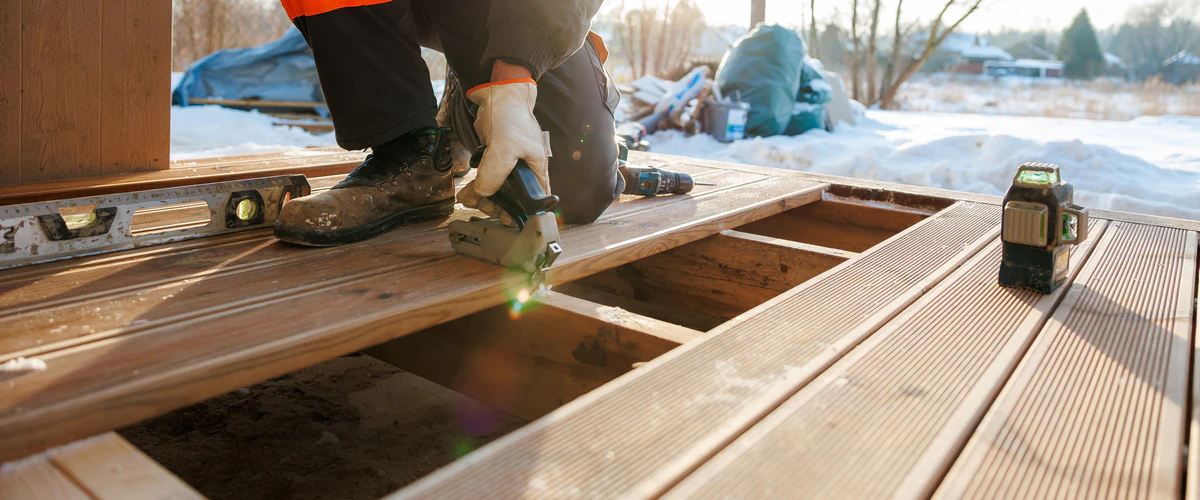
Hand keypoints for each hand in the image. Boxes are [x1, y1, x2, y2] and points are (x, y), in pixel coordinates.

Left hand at [456, 62, 549, 225]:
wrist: (498, 95)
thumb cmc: (511, 116)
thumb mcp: (504, 146)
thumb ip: (495, 173)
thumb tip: (483, 194)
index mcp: (536, 171)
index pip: (535, 202)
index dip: (523, 214)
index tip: (507, 221)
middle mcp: (525, 172)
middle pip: (513, 200)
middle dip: (497, 206)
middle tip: (482, 206)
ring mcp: (510, 167)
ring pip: (498, 191)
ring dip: (484, 198)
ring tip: (469, 200)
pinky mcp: (496, 161)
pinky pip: (488, 180)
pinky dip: (479, 188)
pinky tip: (468, 193)